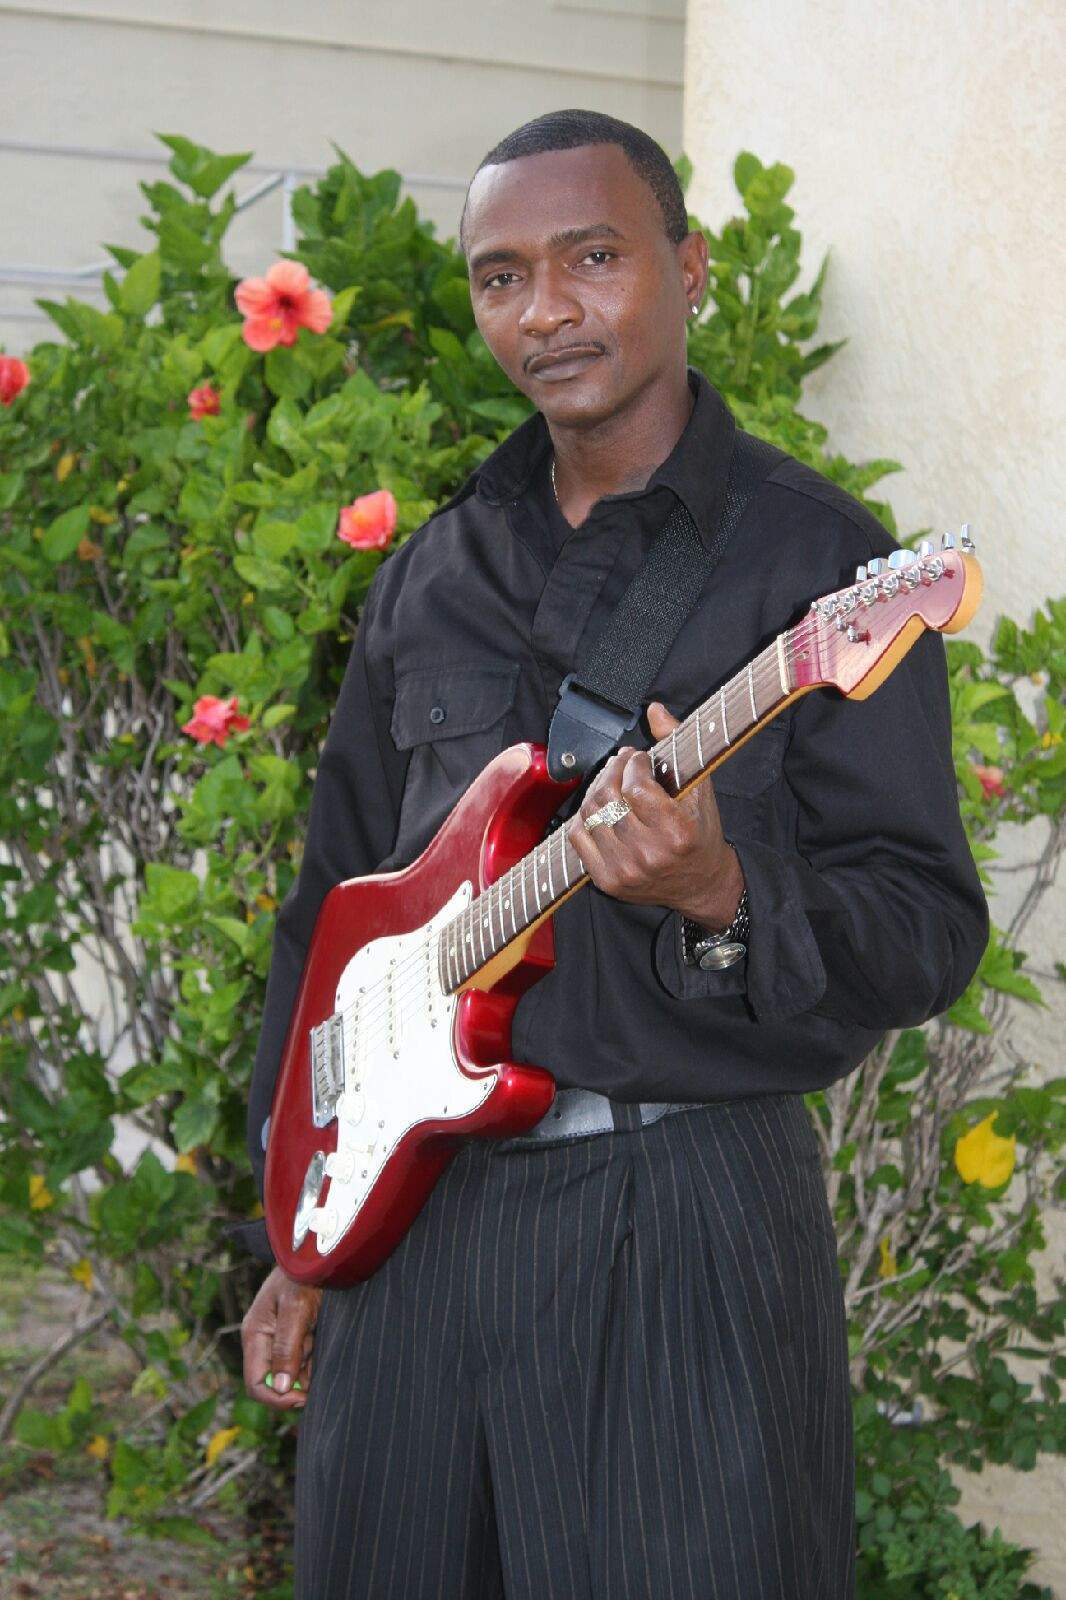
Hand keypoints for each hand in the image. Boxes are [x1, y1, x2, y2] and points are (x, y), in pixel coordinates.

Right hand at [242, 1265, 320, 1411]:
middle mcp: (265, 1341)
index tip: (303, 1398)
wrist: (320, 1252)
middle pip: (274, 1383)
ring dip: (309, 1372)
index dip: (276, 1398)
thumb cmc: (303, 1274)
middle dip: (297, 1385)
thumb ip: (287, 1347)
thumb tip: (280, 1387)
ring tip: (322, 1346)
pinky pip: (305, 1362)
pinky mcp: (298, 1336)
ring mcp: (281, 1340)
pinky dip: (317, 1362)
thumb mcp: (295, 1308)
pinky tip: (325, 1344)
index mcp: (255, 1335)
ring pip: (292, 1375)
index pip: (256, 1383)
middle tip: (320, 1375)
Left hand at [569, 700, 744, 930]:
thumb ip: (679, 744)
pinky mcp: (607, 881)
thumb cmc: (701, 832)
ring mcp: (625, 871)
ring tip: (613, 782)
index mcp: (678, 833)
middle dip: (613, 770)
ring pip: (591, 813)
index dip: (634, 764)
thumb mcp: (701, 787)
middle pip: (608, 797)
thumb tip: (655, 710)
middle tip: (623, 763)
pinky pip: (578, 836)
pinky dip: (585, 816)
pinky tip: (602, 807)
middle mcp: (650, 855)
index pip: (636, 787)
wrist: (701, 883)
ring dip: (598, 788)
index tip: (641, 760)